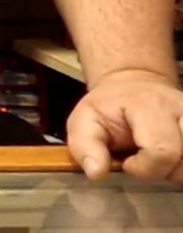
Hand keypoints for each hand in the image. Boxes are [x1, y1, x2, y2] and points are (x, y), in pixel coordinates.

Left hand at [66, 68, 182, 181]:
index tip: (128, 161)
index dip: (143, 167)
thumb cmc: (111, 106)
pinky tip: (171, 157)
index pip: (162, 151)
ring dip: (176, 169)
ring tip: (156, 156)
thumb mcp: (85, 121)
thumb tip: (96, 171)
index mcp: (150, 105)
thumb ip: (86, 147)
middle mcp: (181, 110)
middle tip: (143, 158)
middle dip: (162, 170)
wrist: (133, 86)